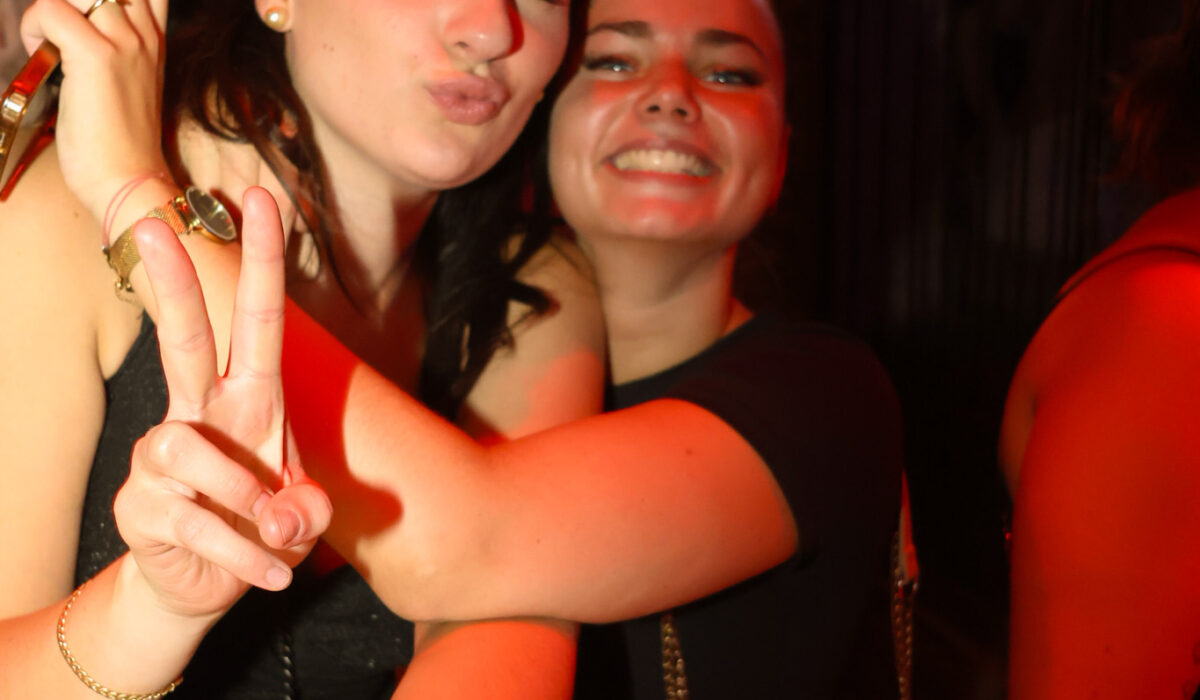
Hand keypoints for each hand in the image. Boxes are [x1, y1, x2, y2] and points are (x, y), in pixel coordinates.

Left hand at [19, 0, 169, 222]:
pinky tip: (41, 55)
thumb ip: (114, 53)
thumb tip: (70, 35)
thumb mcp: (128, 87)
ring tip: (48, 39)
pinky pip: (50, 10)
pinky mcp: (95, 57)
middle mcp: (144, 36)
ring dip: (53, 8)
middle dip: (75, 1)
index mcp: (155, 41)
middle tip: (60, 28)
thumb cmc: (120, 145)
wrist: (129, 181)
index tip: (80, 23)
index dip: (102, 1)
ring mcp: (123, 44)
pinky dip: (35, 26)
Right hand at [114, 187, 330, 618]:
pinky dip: (243, 555)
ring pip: (189, 450)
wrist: (208, 585)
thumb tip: (281, 515)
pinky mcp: (138, 504)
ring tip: (273, 538)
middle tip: (154, 222)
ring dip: (243, 499)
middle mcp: (198, 414)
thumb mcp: (302, 513)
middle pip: (182, 338)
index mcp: (247, 399)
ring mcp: (159, 455)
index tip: (259, 198)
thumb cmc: (260, 524)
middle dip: (170, 281)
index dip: (259, 261)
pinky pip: (195, 523)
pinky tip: (267, 576)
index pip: (254, 320)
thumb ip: (306, 509)